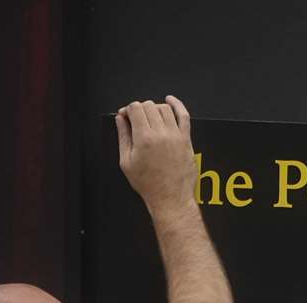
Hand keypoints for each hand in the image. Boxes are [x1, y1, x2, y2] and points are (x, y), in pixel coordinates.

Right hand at [116, 96, 195, 214]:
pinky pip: (184, 115)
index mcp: (144, 138)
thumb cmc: (148, 184)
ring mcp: (176, 136)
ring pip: (164, 109)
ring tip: (149, 118)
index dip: (128, 109)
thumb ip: (123, 136)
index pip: (136, 108)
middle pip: (149, 106)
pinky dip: (177, 105)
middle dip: (140, 109)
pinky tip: (170, 100)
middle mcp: (161, 134)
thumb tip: (120, 119)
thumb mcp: (126, 161)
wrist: (171, 198)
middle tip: (136, 120)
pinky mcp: (186, 140)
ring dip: (154, 109)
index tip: (126, 116)